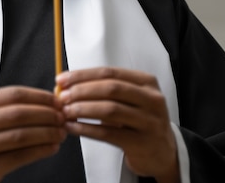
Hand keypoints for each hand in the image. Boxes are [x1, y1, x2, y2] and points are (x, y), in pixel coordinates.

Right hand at [0, 86, 66, 182]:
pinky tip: (51, 147)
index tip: (56, 100)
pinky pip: (19, 156)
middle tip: (63, 117)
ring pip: (21, 135)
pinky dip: (40, 151)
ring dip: (47, 133)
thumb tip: (46, 103)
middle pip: (18, 113)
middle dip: (46, 114)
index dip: (39, 96)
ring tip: (60, 133)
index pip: (13, 94)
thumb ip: (5, 109)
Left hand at [56, 68, 179, 182]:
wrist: (162, 151)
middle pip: (111, 88)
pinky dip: (87, 129)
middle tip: (63, 96)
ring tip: (65, 112)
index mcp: (146, 82)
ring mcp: (150, 121)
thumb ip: (104, 90)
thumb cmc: (139, 120)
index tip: (62, 79)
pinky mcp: (142, 142)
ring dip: (83, 109)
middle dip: (82, 91)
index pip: (110, 72)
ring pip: (110, 110)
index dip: (83, 75)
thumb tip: (67, 86)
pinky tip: (73, 128)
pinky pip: (109, 133)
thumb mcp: (129, 99)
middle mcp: (152, 99)